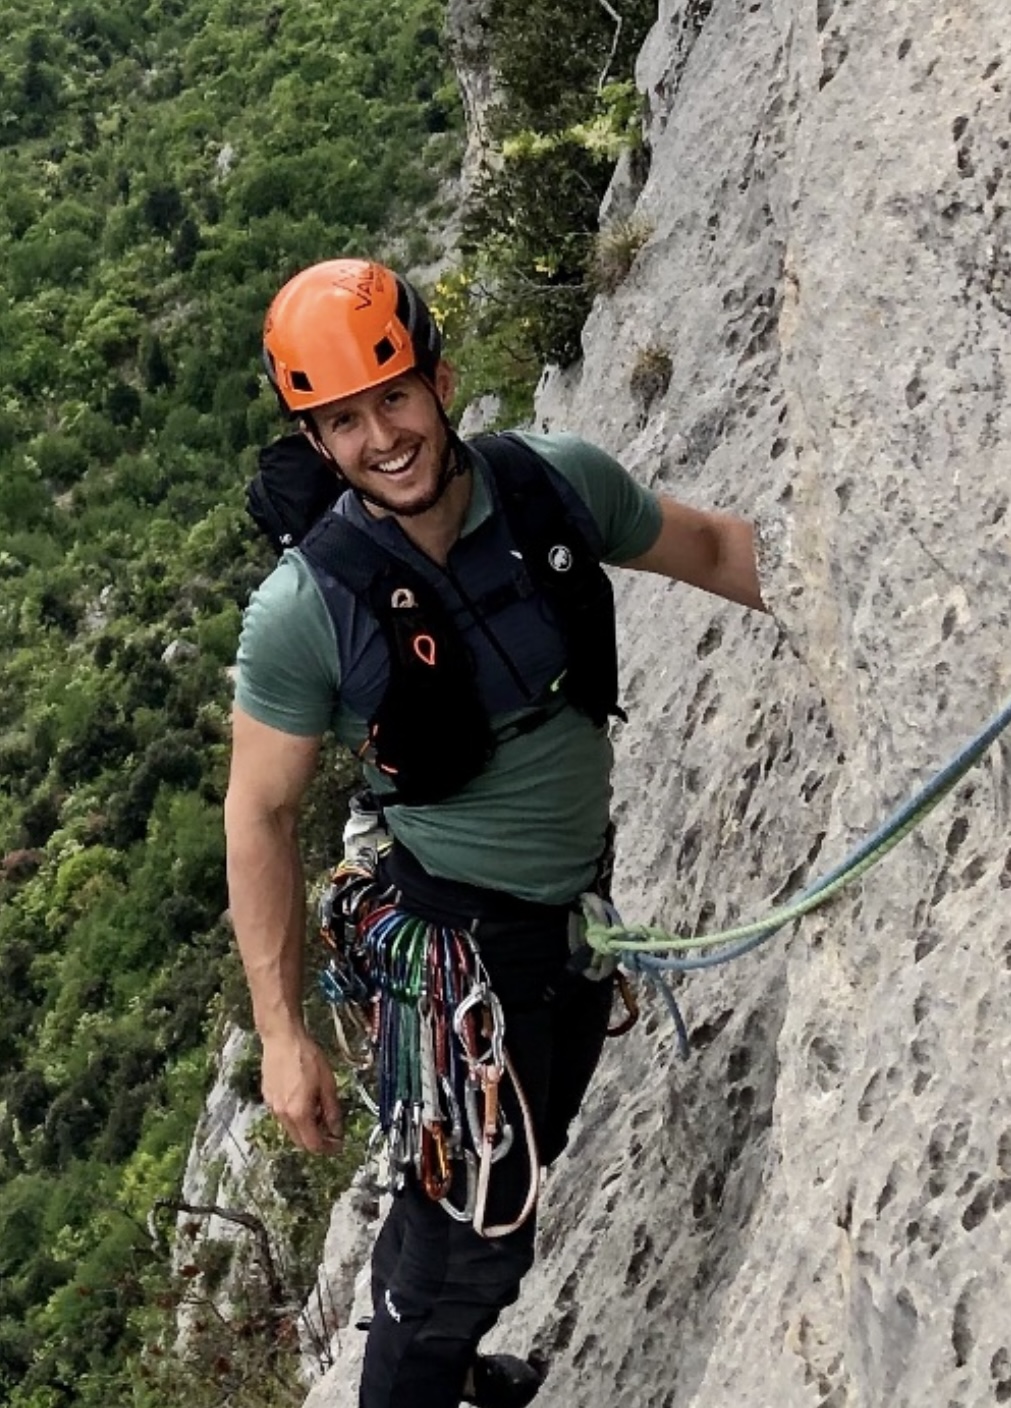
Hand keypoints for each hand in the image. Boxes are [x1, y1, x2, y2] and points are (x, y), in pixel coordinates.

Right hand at [260, 1031, 343, 1153]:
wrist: (282, 1038)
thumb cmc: (307, 1057)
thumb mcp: (328, 1083)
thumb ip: (332, 1110)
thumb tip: (337, 1130)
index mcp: (299, 1113)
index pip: (313, 1144)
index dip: (328, 1148)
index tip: (338, 1143)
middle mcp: (282, 1115)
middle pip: (300, 1141)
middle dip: (317, 1141)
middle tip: (331, 1130)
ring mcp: (272, 1107)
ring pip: (291, 1129)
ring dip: (306, 1128)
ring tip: (319, 1111)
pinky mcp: (267, 1097)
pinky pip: (283, 1116)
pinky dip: (295, 1116)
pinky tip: (304, 1100)